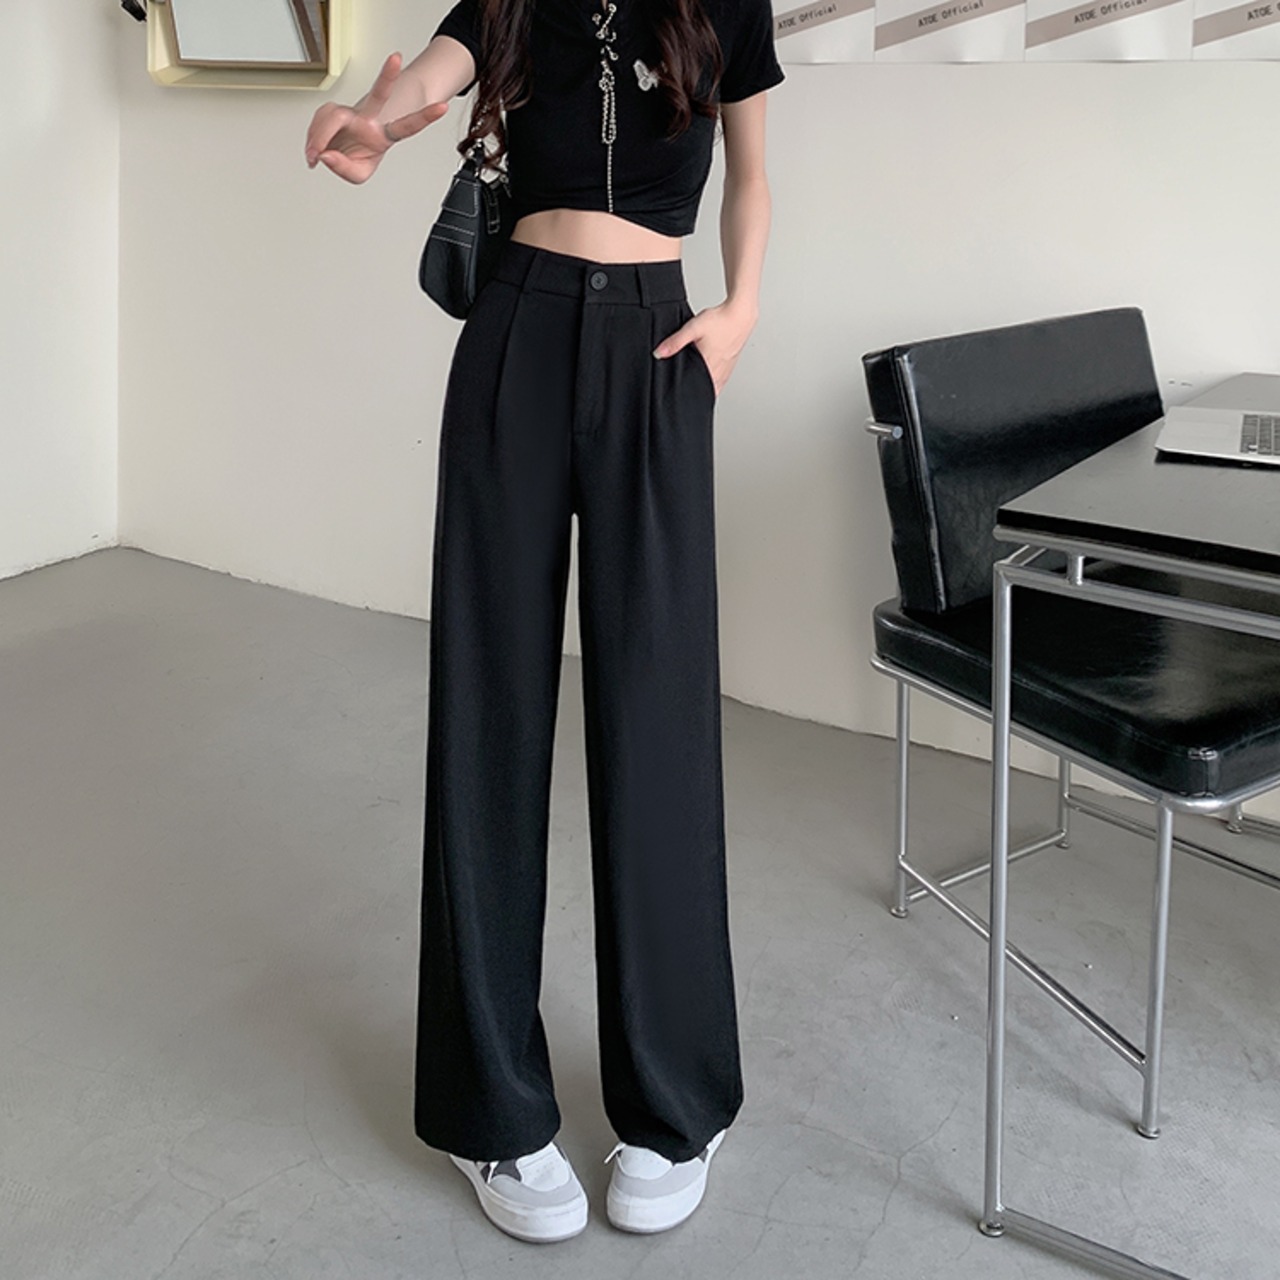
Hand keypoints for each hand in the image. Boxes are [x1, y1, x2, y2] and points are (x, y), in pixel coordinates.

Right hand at [305, 52, 449, 182]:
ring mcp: (352, 111)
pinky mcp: (335, 109)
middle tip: (395, 58)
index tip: (442, 107)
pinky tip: (314, 149)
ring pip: (333, 118)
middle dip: (387, 76)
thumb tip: (326, 155)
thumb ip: (344, 169)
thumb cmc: (357, 156)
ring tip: (315, 156)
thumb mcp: (358, 174)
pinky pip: (319, 121)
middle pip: (380, 94)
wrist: (342, 147)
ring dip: (319, 138)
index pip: (406, 126)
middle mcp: (370, 118)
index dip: (424, 118)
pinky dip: (312, 138)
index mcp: (384, 135)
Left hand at [652, 299, 758, 397]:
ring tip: (694, 381)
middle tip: (683, 387)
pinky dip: (712, 381)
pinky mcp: (730, 367)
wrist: (741, 315)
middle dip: (692, 391)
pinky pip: (720, 382)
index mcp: (708, 366)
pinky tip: (707, 375)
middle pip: (702, 390)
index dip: (684, 393)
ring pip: (712, 388)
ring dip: (702, 387)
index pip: (694, 390)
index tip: (675, 394)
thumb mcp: (693, 329)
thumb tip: (658, 353)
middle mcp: (718, 372)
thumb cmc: (720, 321)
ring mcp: (725, 371)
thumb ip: (675, 342)